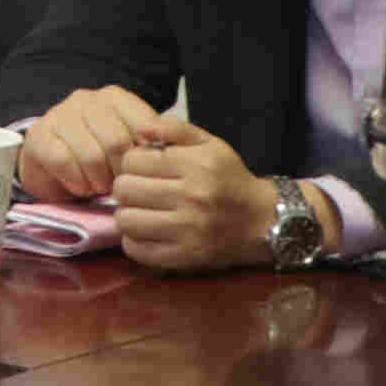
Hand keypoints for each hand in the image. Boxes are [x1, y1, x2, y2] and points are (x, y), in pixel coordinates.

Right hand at [18, 86, 167, 198]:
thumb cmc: (97, 155)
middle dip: (121, 173)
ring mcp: (60, 115)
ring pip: (91, 155)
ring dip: (98, 181)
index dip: (147, 157)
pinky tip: (80, 186)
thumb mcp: (129, 144)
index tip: (145, 173)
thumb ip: (150, 144)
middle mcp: (87, 100)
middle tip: (120, 186)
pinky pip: (64, 162)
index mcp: (115, 98)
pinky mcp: (39, 136)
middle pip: (117, 142)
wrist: (50, 163)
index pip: (144, 126)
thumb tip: (171, 154)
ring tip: (99, 187)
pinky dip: (77, 182)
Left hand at [108, 123, 276, 271]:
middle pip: (124, 189)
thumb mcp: (211, 144)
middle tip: (139, 190)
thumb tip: (141, 129)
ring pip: (126, 219)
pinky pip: (136, 250)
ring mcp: (188, 230)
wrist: (261, 221)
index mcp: (197, 165)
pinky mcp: (185, 257)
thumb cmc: (230, 179)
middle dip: (126, 187)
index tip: (143, 169)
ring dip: (128, 214)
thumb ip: (175, 129)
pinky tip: (147, 231)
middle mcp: (193, 197)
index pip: (133, 160)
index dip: (132, 162)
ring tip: (142, 210)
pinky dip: (134, 241)